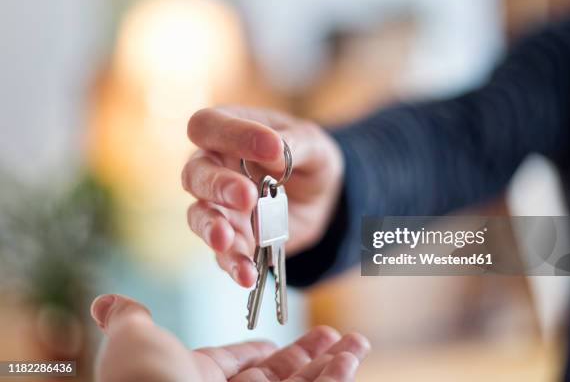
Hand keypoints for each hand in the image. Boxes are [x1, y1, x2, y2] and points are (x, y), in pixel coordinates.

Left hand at [91, 294, 369, 381]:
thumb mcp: (134, 343)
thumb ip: (130, 320)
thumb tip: (106, 301)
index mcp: (198, 381)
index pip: (238, 365)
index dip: (260, 351)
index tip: (278, 340)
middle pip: (280, 376)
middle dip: (309, 353)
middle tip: (332, 334)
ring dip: (334, 363)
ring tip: (357, 342)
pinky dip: (337, 378)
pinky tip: (352, 359)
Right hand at [182, 107, 343, 286]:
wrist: (320, 198)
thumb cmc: (309, 158)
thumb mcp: (313, 145)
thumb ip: (294, 144)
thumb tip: (274, 150)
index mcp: (228, 132)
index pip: (208, 126)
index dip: (232, 134)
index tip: (271, 147)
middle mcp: (214, 167)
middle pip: (195, 173)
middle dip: (218, 185)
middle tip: (247, 196)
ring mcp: (217, 206)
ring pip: (198, 215)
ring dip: (211, 227)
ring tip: (226, 239)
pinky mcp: (230, 239)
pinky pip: (222, 253)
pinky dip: (233, 264)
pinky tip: (246, 274)